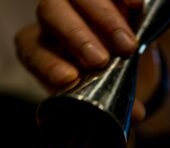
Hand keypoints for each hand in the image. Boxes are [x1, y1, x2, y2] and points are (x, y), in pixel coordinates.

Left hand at [15, 0, 150, 120]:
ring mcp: (77, 1)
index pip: (31, 50)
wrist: (124, 57)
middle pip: (51, 12)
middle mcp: (52, 19)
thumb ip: (114, 102)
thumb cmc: (103, 80)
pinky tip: (138, 6)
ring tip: (128, 46)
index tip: (69, 79)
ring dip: (104, 19)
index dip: (46, 63)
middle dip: (76, 36)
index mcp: (40, 49)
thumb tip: (138, 115)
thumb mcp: (104, 93)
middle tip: (101, 61)